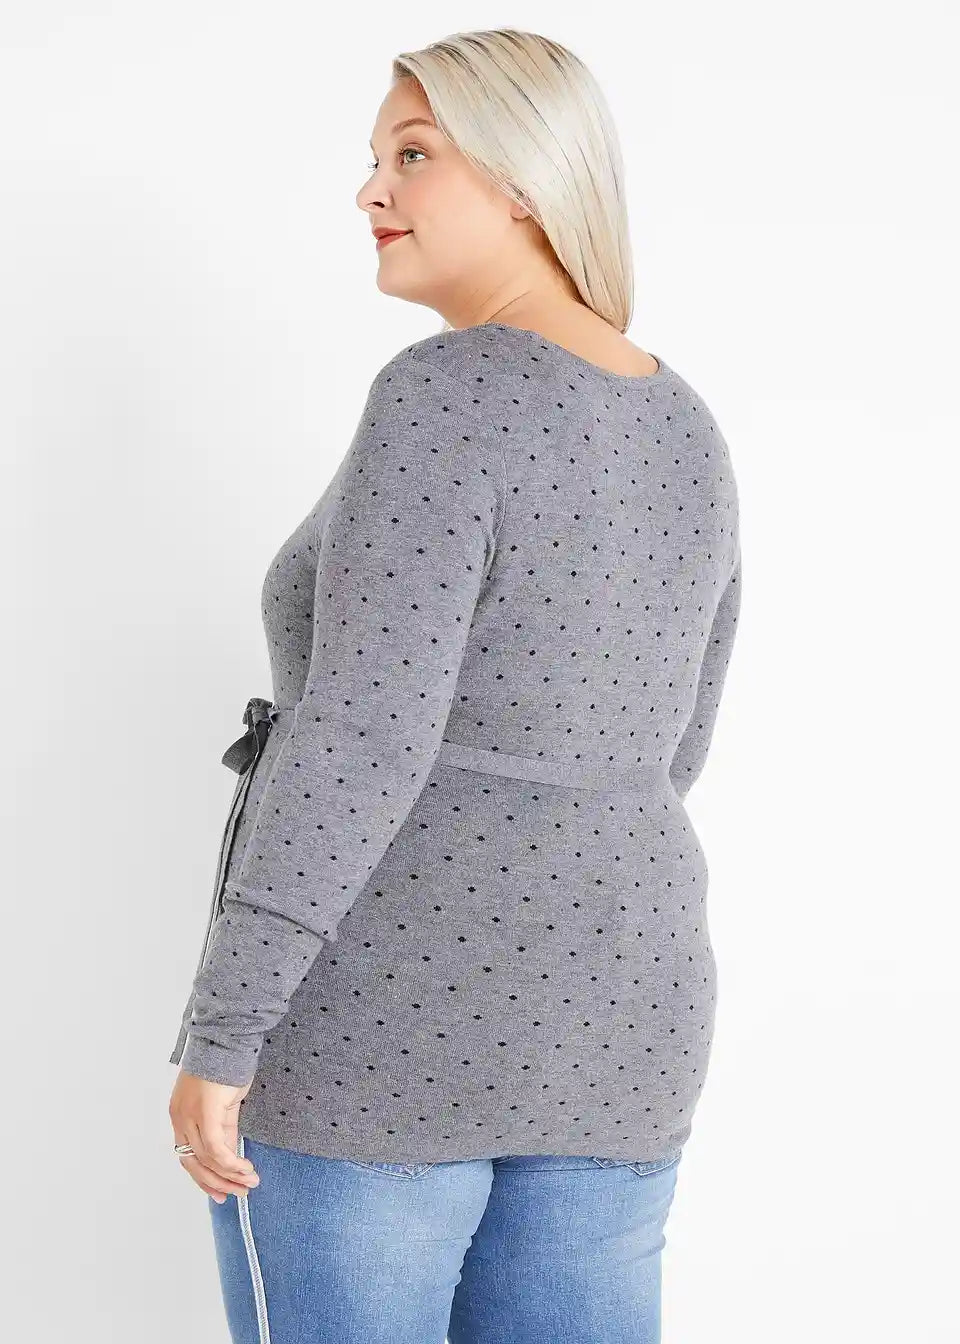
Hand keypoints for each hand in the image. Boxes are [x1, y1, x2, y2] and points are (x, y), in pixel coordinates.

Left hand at [169, 1070, 260, 1201]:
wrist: (228, 1039)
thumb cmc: (227, 1065)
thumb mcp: (223, 1103)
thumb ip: (224, 1129)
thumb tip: (231, 1155)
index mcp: (180, 1115)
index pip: (187, 1156)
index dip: (203, 1178)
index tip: (221, 1193)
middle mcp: (180, 1118)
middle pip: (193, 1163)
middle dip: (217, 1183)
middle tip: (238, 1194)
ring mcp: (190, 1116)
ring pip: (207, 1159)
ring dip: (230, 1176)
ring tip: (250, 1182)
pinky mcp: (205, 1113)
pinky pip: (216, 1148)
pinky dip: (231, 1163)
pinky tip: (245, 1169)